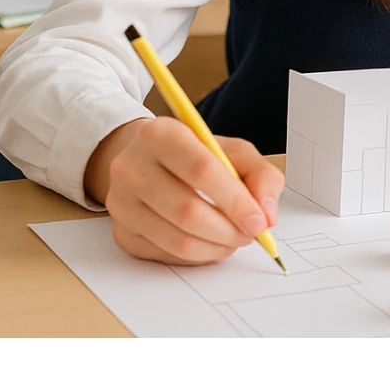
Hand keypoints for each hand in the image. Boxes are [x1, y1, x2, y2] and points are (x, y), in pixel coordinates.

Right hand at [84, 117, 285, 265]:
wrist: (146, 160)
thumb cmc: (194, 154)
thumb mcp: (232, 150)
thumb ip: (260, 174)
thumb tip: (267, 213)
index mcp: (160, 134)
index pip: (201, 170)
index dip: (235, 200)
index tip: (259, 220)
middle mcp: (132, 167)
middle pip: (187, 210)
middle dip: (229, 229)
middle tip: (252, 233)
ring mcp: (122, 203)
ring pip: (177, 239)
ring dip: (217, 247)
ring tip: (236, 238)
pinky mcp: (122, 233)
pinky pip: (167, 254)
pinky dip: (199, 255)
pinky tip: (213, 243)